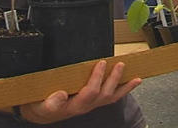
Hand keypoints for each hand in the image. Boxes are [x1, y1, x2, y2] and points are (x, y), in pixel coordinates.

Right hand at [18, 61, 141, 123]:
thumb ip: (50, 103)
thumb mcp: (40, 106)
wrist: (41, 114)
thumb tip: (60, 94)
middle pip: (105, 94)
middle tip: (120, 64)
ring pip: (111, 97)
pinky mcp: (93, 102)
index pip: (90, 92)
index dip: (97, 78)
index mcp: (74, 106)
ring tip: (136, 78)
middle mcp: (86, 106)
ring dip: (124, 87)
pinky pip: (110, 97)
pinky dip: (122, 90)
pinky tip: (130, 83)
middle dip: (114, 79)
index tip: (101, 63)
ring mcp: (91, 105)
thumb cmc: (41, 107)